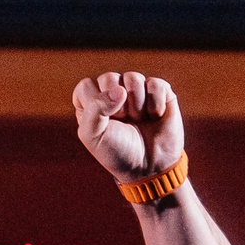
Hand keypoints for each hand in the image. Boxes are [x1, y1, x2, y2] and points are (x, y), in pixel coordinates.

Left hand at [74, 71, 185, 185]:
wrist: (150, 166)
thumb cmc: (117, 152)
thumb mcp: (94, 136)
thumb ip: (95, 109)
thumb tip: (120, 89)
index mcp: (91, 103)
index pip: (85, 86)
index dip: (95, 105)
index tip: (104, 124)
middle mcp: (112, 93)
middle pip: (109, 78)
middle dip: (117, 105)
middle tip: (124, 122)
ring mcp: (136, 90)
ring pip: (133, 78)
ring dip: (137, 105)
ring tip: (139, 120)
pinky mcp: (159, 91)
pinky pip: (155, 84)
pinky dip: (155, 104)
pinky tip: (155, 117)